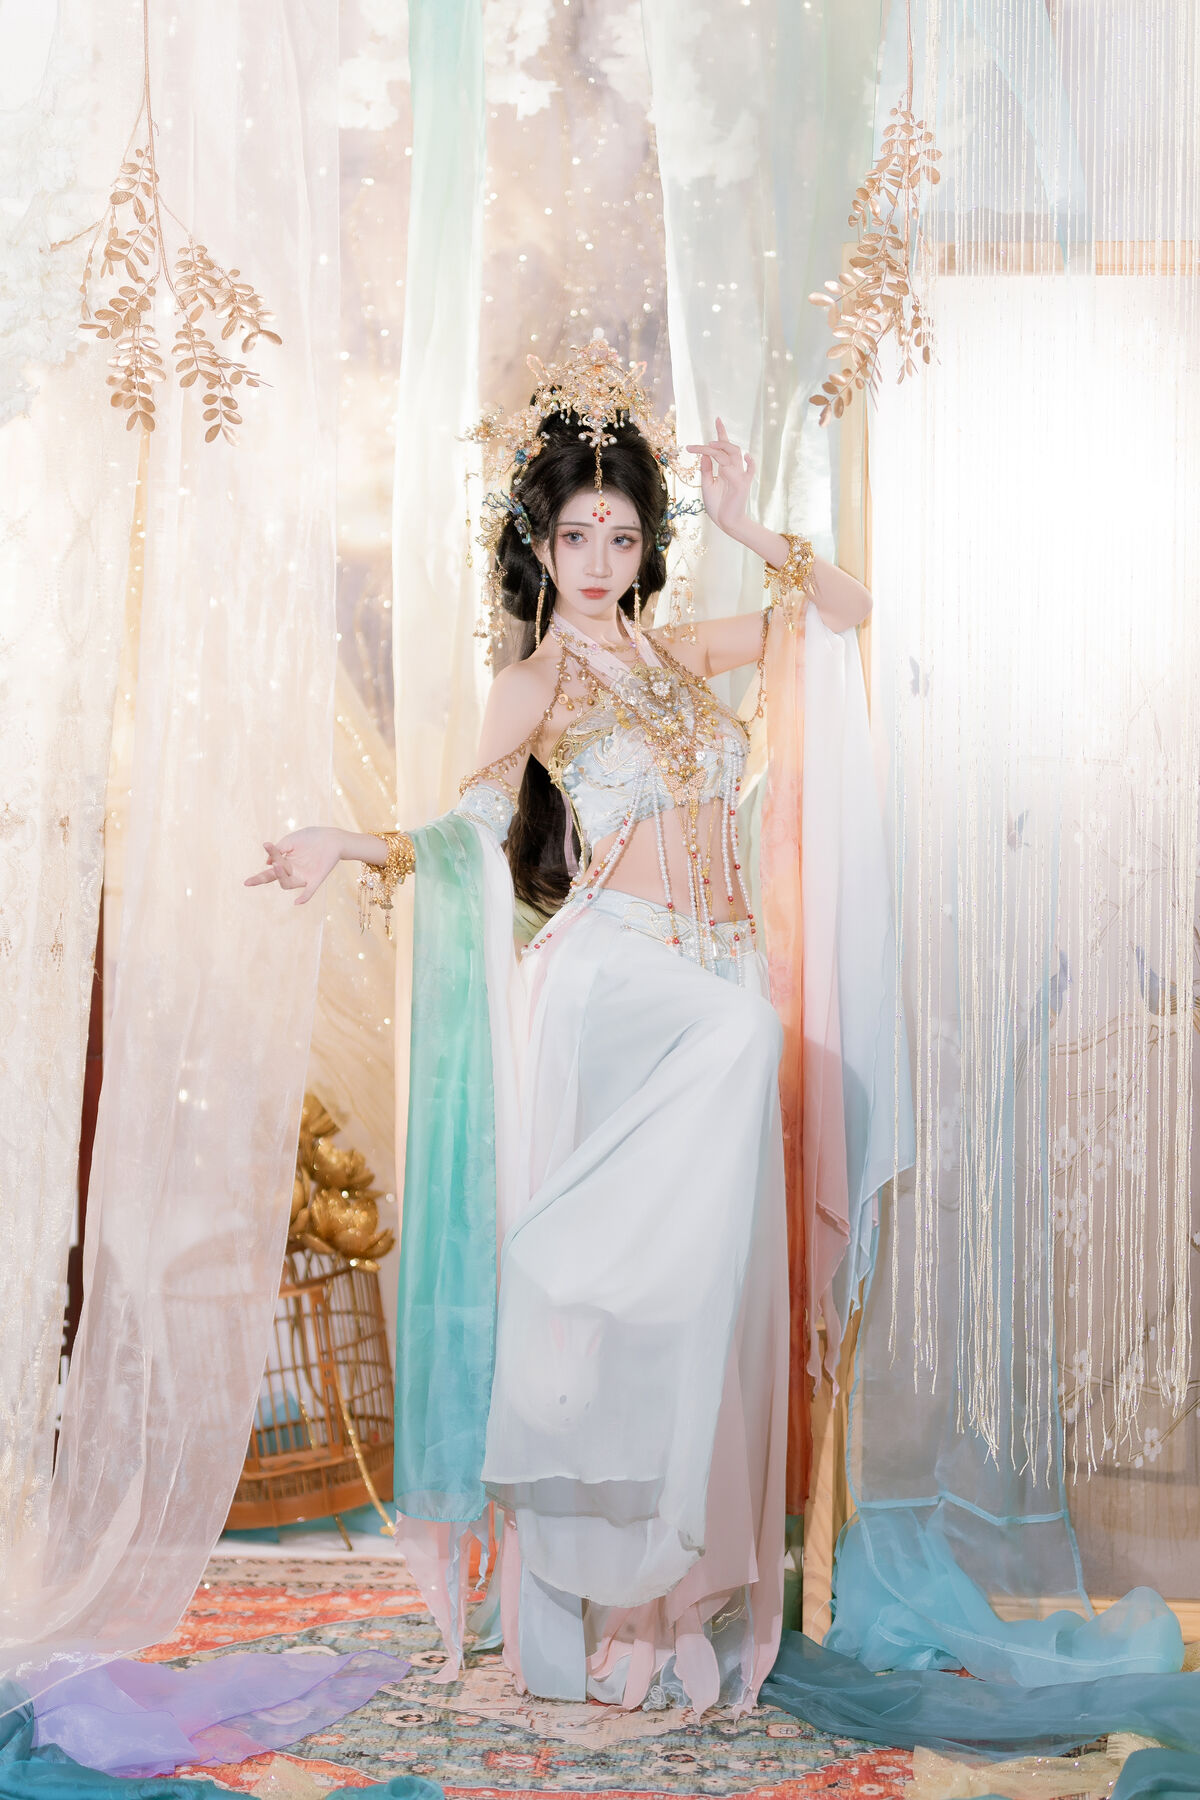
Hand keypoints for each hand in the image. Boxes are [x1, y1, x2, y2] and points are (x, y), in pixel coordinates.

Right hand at [244, 826, 344, 906]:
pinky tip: (297, 902)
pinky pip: (309, 891)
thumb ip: (278, 850)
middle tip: (251, 879)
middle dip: (262, 879)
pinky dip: (304, 897)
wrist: (332, 838)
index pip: (270, 867)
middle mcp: (292, 871)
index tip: (257, 860)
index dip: (263, 866)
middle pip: (274, 877)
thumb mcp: (291, 840)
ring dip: (281, 876)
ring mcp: (303, 876)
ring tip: (277, 864)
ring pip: (287, 884)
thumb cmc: (311, 838)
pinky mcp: (316, 879)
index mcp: (285, 862)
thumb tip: (267, 863)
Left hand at [684, 417, 755, 538]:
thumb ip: (706, 469)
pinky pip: (749, 471)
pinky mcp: (743, 484)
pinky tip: (746, 456)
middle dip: (717, 442)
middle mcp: (733, 469)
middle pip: (729, 448)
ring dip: (723, 448)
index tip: (717, 418)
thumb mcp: (707, 484)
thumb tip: (704, 453)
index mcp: (725, 468)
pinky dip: (750, 463)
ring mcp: (739, 475)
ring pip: (734, 455)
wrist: (725, 522)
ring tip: (711, 446)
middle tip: (704, 444)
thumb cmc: (717, 505)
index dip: (721, 432)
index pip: (723, 446)